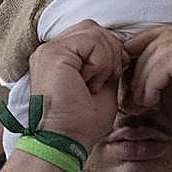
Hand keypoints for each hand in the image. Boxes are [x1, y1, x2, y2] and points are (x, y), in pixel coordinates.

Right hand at [27, 20, 127, 150]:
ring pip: (94, 32)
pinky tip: (89, 83)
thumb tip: (122, 49)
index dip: (108, 53)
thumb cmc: (81, 124)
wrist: (64, 143)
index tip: (107, 81)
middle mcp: (49, 50)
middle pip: (93, 29)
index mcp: (58, 58)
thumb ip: (106, 63)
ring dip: (105, 59)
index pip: (90, 35)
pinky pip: (91, 40)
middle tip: (102, 84)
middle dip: (109, 53)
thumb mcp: (102, 86)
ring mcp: (49, 50)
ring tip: (93, 85)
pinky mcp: (53, 54)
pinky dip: (100, 63)